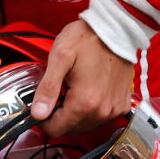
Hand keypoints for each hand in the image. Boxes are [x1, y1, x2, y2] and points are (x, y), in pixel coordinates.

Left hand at [29, 19, 134, 136]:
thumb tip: (37, 114)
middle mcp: (102, 111)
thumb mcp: (59, 58)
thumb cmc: (87, 39)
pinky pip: (100, 117)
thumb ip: (47, 88)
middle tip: (56, 93)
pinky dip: (90, 110)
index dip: (43, 120)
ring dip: (73, 114)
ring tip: (71, 89)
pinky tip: (86, 91)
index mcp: (85, 103)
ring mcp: (114, 109)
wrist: (116, 28)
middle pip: (70, 129)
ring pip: (85, 125)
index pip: (56, 130)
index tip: (41, 104)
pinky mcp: (122, 104)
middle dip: (58, 116)